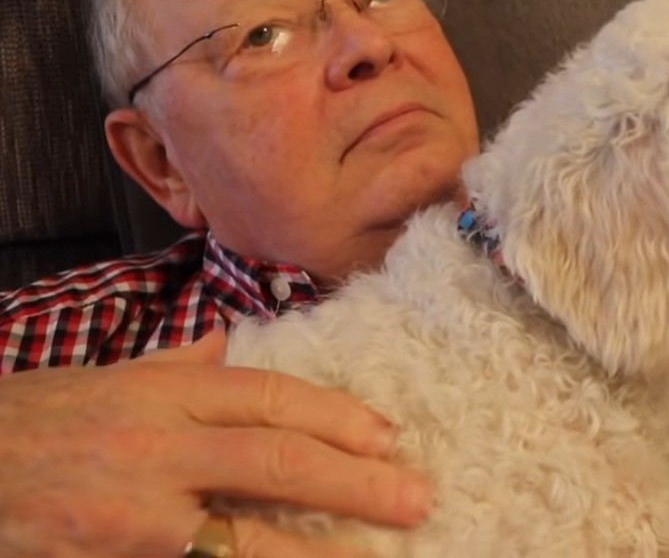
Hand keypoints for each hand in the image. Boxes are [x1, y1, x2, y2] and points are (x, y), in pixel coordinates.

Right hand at [0, 329, 432, 557]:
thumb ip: (174, 367)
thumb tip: (227, 346)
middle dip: (354, 482)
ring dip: (319, 552)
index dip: (336, 416)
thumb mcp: (105, 380)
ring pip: (247, 537)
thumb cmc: (31, 422)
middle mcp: (157, 450)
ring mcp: (138, 517)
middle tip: (415, 498)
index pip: (269, 398)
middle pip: (274, 463)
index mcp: (161, 395)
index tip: (387, 436)